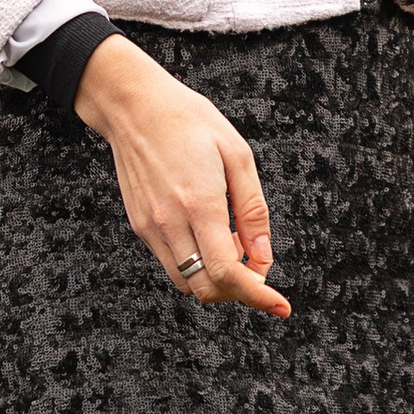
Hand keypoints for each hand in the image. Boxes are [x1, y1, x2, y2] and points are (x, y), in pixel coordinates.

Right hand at [76, 35, 289, 316]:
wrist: (133, 107)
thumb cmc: (190, 122)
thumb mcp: (237, 155)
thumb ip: (253, 211)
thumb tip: (263, 258)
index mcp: (199, 203)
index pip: (227, 273)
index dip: (257, 296)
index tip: (280, 306)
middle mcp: (170, 222)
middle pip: (207, 289)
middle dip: (238, 290)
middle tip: (256, 265)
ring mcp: (151, 228)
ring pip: (187, 283)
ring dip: (216, 279)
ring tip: (230, 243)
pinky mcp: (140, 226)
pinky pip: (172, 264)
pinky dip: (196, 265)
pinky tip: (208, 235)